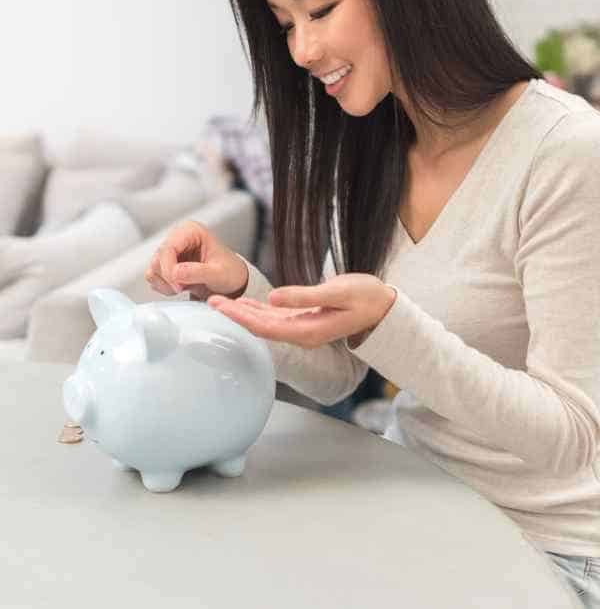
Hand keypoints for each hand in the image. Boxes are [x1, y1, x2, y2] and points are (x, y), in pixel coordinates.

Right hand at [144, 220, 248, 301]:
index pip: (168, 248)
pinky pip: (154, 277)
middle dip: (168, 278)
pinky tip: (181, 287)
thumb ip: (198, 272)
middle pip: (157, 258)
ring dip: (165, 283)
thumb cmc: (229, 272)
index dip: (169, 269)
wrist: (231, 282)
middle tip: (184, 287)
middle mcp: (178, 237)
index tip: (178, 286)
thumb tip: (175, 273)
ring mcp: (171, 251)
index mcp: (191, 231)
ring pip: (153, 268)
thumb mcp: (219, 273)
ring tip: (185, 286)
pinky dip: (164, 286)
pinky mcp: (166, 264)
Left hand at [207, 273, 396, 348]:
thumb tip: (274, 298)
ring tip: (221, 301)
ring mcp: (304, 328)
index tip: (220, 307)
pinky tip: (245, 303)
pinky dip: (259, 309)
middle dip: (235, 315)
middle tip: (210, 302)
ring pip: (266, 322)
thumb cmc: (366, 297)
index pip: (265, 326)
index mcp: (307, 331)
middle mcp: (302, 334)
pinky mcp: (306, 319)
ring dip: (244, 312)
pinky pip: (277, 317)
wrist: (386, 307)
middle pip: (260, 326)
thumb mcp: (337, 292)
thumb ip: (304, 296)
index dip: (240, 317)